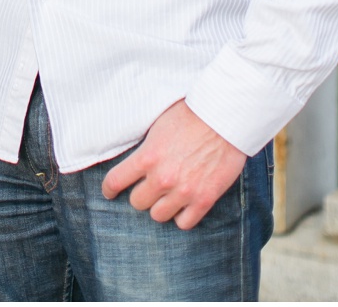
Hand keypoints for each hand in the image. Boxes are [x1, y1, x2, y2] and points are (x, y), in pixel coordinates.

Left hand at [100, 100, 247, 228]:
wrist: (227, 116)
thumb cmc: (194, 114)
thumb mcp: (160, 124)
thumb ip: (146, 147)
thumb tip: (134, 159)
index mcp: (147, 157)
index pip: (115, 182)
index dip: (110, 189)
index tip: (111, 192)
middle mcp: (162, 178)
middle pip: (137, 202)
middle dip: (143, 193)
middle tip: (151, 186)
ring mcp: (183, 191)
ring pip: (158, 216)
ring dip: (162, 206)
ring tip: (169, 195)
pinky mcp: (204, 199)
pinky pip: (184, 223)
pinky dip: (183, 216)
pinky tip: (185, 204)